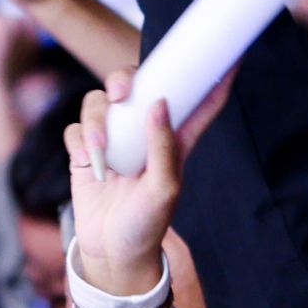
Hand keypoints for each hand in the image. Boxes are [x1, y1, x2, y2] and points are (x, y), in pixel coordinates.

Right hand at [66, 68, 230, 295]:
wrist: (111, 251)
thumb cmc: (146, 224)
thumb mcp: (163, 189)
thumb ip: (163, 146)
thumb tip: (158, 104)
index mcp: (174, 140)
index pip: (199, 103)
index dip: (214, 79)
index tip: (231, 57)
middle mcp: (142, 133)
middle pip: (134, 85)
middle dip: (124, 79)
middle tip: (122, 93)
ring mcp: (112, 140)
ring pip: (99, 103)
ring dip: (96, 120)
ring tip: (101, 151)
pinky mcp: (86, 152)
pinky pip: (76, 127)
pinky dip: (80, 138)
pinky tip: (90, 161)